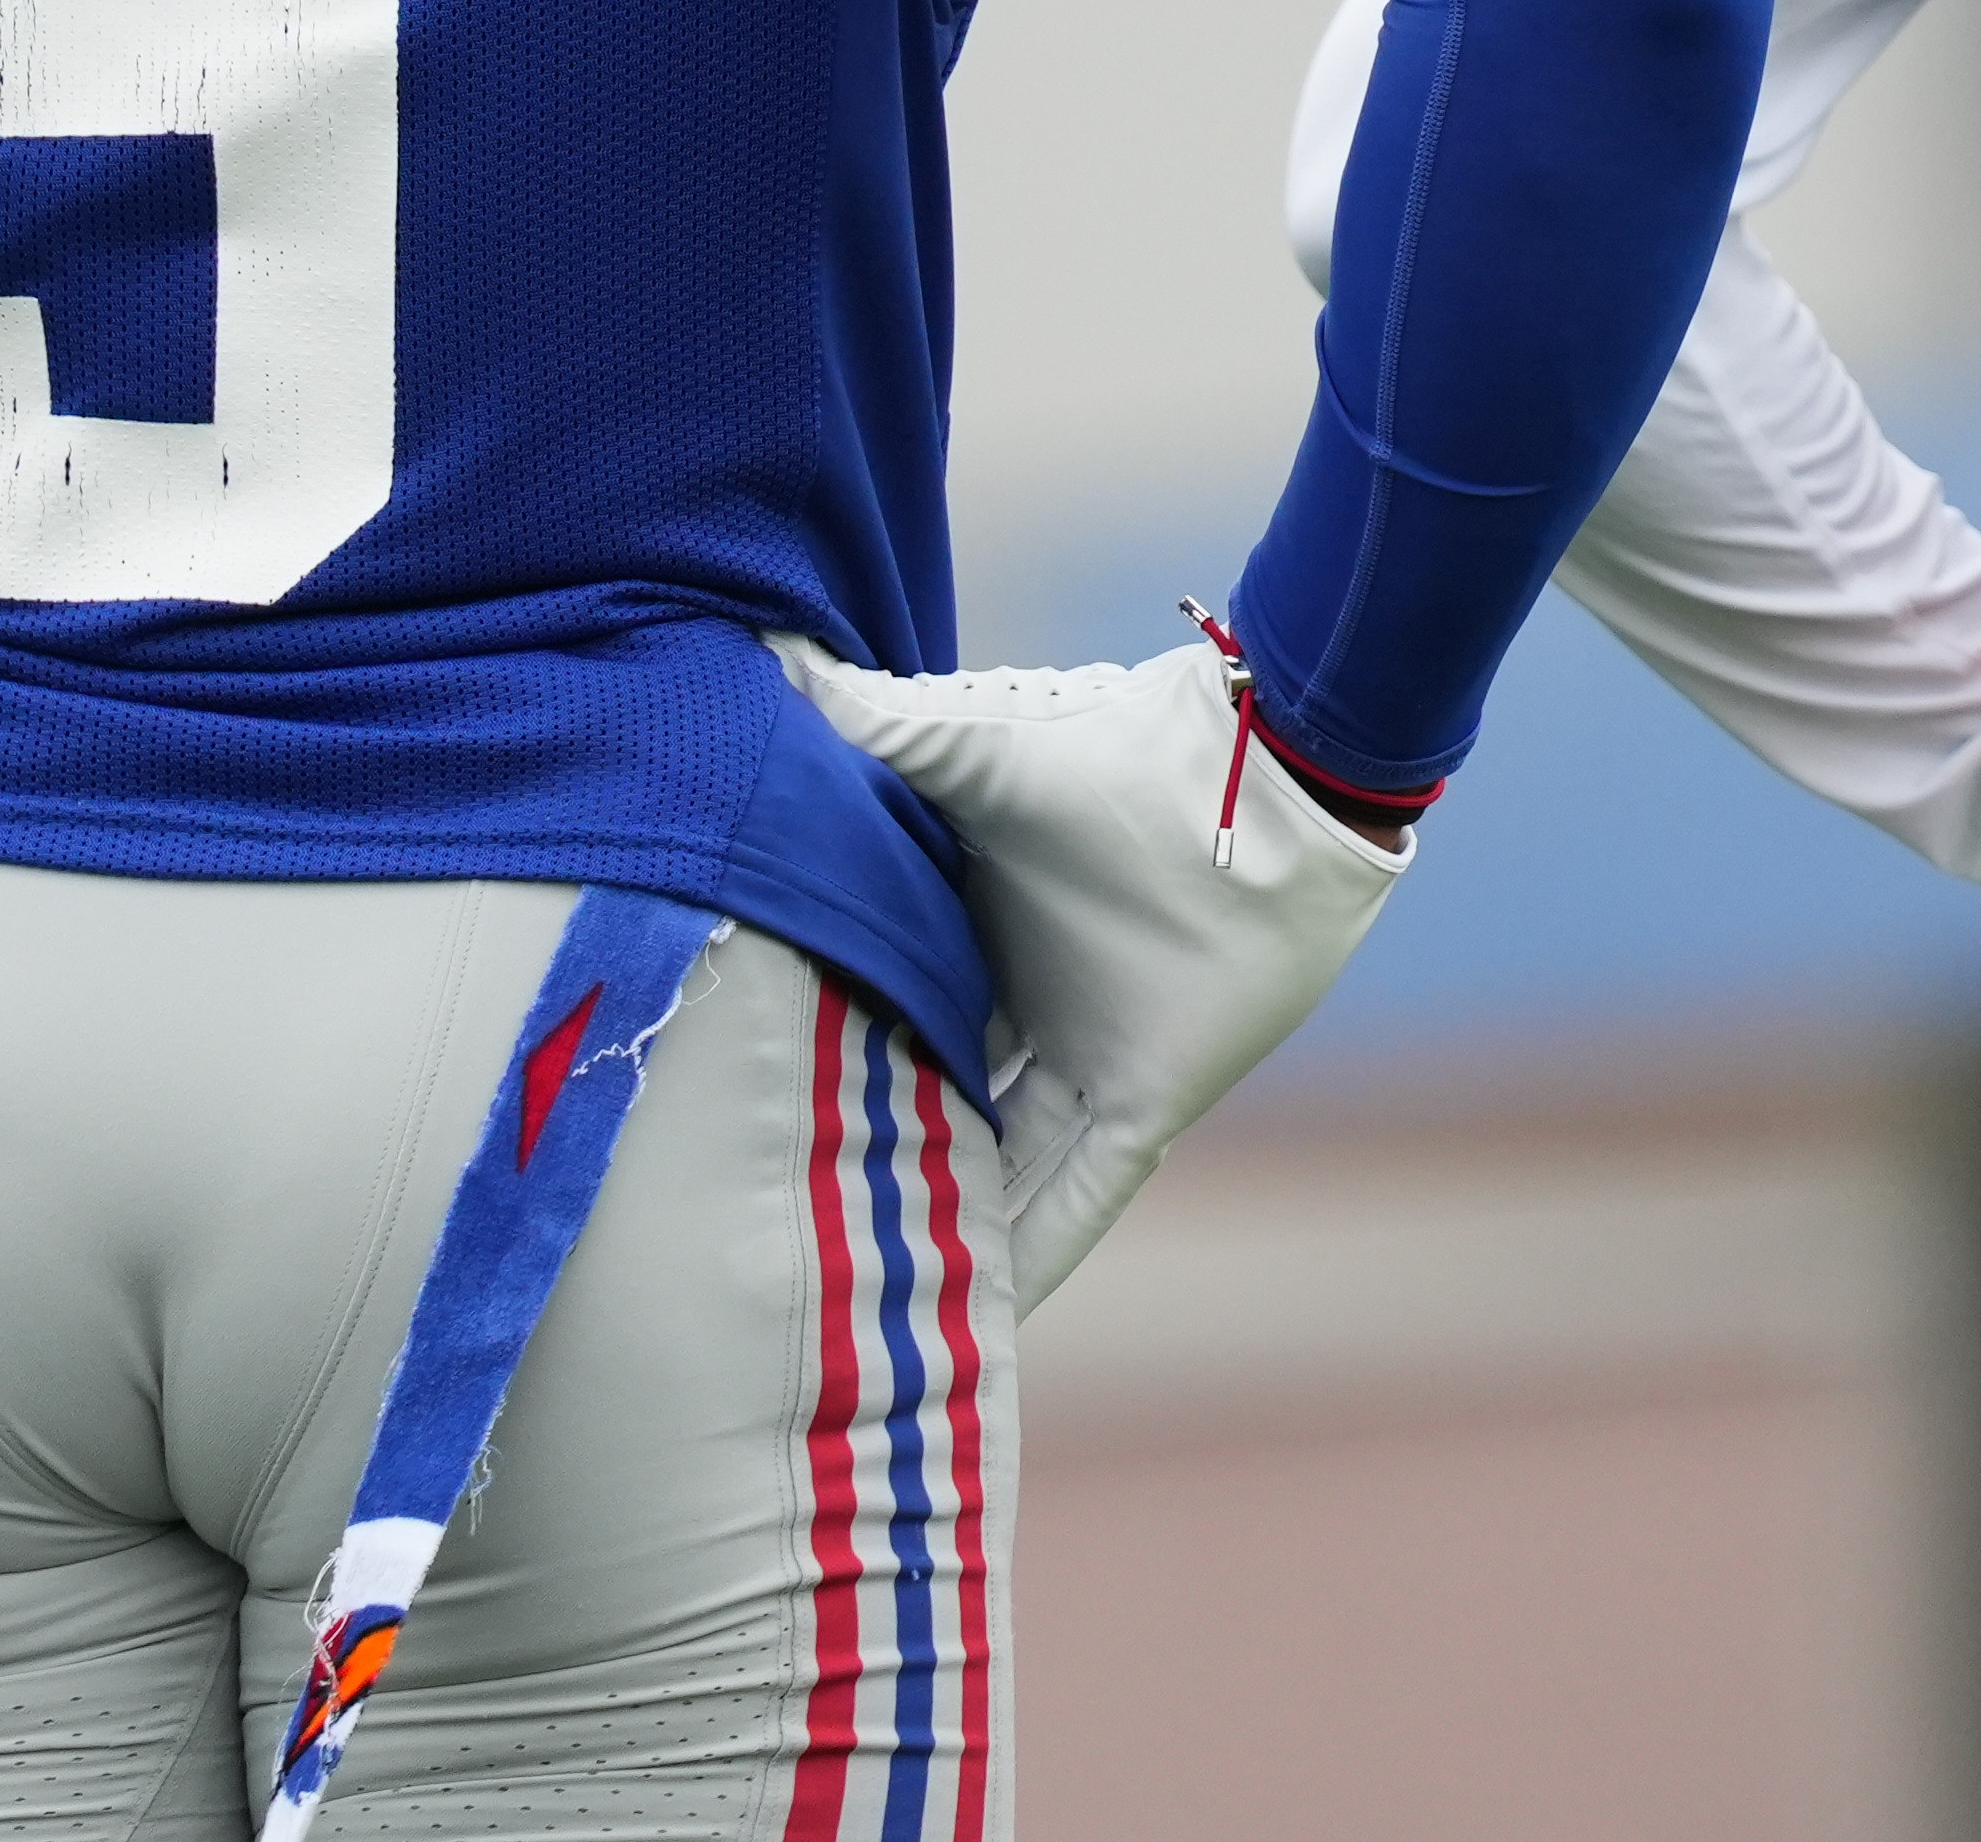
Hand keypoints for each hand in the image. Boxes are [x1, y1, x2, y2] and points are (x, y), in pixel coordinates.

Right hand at [773, 629, 1403, 1302]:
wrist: (1264, 777)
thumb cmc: (1120, 749)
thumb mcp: (970, 750)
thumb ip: (868, 724)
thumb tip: (760, 657)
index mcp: (965, 922)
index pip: (870, 1000)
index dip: (804, 1046)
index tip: (716, 1096)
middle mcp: (1018, 1000)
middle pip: (921, 1094)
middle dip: (857, 1152)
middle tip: (760, 1221)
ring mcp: (1082, 1055)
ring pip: (989, 1163)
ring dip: (936, 1222)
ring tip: (847, 1302)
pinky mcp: (1145, 1098)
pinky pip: (1078, 1196)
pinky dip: (1035, 1255)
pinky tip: (981, 1323)